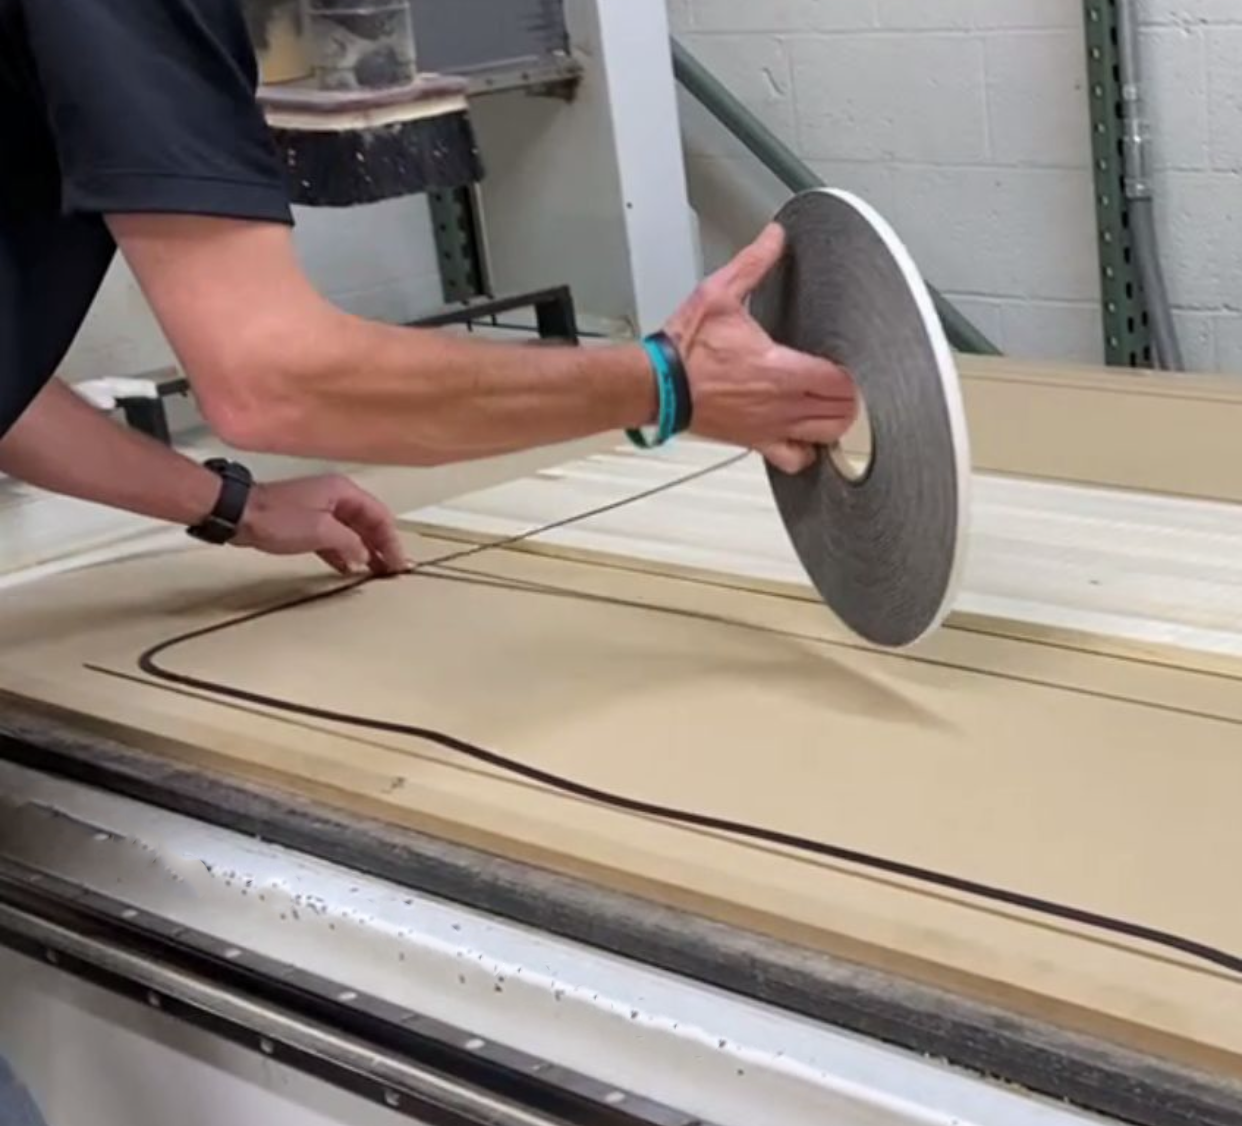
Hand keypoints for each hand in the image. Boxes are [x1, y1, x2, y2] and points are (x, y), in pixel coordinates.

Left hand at [233, 474, 409, 576]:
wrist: (239, 515)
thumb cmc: (278, 518)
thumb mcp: (321, 531)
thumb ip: (350, 543)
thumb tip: (365, 556)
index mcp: (344, 492)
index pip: (380, 515)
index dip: (392, 540)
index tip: (398, 562)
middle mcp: (336, 498)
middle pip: (368, 523)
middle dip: (381, 546)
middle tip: (391, 571)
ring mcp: (321, 510)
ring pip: (353, 533)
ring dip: (365, 552)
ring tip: (375, 573)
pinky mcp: (307, 523)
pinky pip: (335, 539)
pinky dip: (344, 554)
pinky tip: (349, 570)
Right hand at [664, 223, 857, 473]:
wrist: (658, 385)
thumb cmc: (685, 348)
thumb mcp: (719, 294)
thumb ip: (753, 264)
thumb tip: (774, 238)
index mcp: (781, 368)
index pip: (840, 380)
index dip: (852, 373)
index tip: (850, 362)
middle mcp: (782, 403)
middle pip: (841, 410)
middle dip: (850, 397)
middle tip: (848, 383)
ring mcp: (771, 426)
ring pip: (826, 435)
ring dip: (837, 423)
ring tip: (836, 407)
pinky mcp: (755, 441)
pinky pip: (794, 459)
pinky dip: (807, 452)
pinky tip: (807, 438)